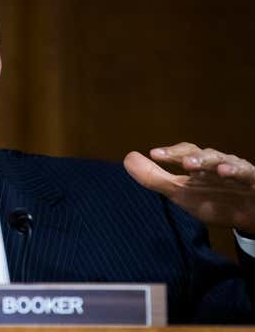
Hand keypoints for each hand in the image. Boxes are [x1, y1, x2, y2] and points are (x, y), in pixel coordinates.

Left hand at [124, 142, 254, 233]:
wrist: (248, 217)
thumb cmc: (213, 199)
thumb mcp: (180, 192)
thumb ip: (154, 177)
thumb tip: (128, 158)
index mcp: (200, 165)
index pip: (184, 153)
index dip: (171, 153)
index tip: (154, 154)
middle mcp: (218, 164)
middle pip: (204, 155)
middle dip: (191, 155)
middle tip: (179, 161)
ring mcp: (238, 173)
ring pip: (225, 162)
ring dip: (209, 161)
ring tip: (194, 164)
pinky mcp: (254, 182)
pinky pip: (248, 175)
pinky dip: (237, 172)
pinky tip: (225, 172)